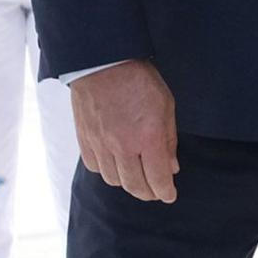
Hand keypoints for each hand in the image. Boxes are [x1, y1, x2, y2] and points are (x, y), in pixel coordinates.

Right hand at [69, 59, 179, 202]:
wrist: (103, 61)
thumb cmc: (138, 78)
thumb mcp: (166, 105)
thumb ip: (169, 140)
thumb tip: (171, 167)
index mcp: (148, 137)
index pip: (158, 179)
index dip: (166, 192)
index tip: (169, 195)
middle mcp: (123, 146)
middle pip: (136, 186)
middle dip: (149, 193)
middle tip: (155, 191)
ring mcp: (101, 145)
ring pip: (114, 181)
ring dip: (128, 183)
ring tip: (136, 177)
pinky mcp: (85, 140)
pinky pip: (96, 168)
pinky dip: (107, 171)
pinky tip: (115, 163)